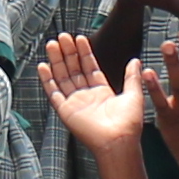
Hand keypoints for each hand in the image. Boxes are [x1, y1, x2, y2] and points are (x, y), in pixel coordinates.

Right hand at [38, 32, 149, 158]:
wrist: (118, 141)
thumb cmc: (129, 123)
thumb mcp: (134, 95)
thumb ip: (132, 77)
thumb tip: (136, 60)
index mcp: (102, 93)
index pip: (89, 68)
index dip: (84, 53)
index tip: (79, 38)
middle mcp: (86, 97)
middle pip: (74, 70)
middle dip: (68, 53)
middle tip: (63, 37)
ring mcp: (74, 103)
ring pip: (62, 77)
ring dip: (57, 61)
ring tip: (52, 44)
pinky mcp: (65, 111)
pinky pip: (53, 93)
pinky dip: (47, 80)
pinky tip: (43, 66)